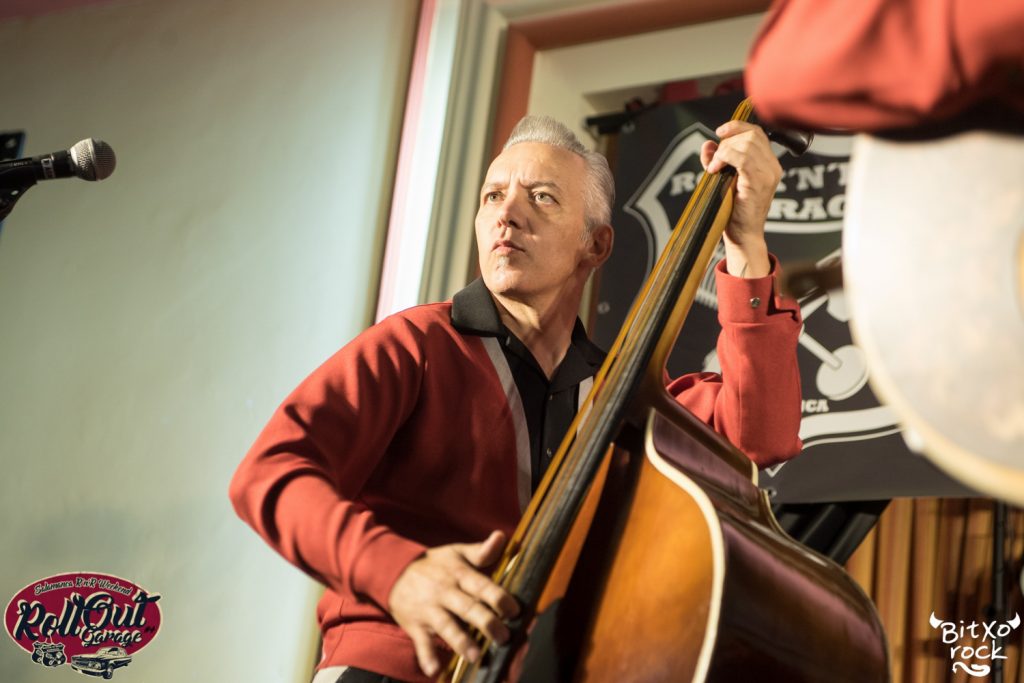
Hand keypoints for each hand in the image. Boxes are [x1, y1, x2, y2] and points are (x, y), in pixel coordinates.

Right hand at [387, 530, 519, 676]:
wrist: (392, 571)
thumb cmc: (433, 564)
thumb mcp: (455, 552)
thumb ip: (481, 551)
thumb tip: (502, 536)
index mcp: (458, 574)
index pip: (480, 585)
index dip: (498, 597)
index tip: (514, 610)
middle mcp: (444, 592)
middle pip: (468, 608)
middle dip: (486, 623)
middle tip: (504, 637)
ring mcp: (429, 610)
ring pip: (446, 627)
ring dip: (461, 642)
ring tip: (476, 656)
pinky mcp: (415, 626)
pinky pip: (421, 643)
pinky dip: (426, 657)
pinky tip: (435, 671)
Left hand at [700, 121, 781, 277]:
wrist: (743, 234)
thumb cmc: (734, 210)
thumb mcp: (724, 178)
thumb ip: (717, 159)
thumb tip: (707, 144)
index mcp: (769, 164)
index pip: (757, 132)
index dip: (738, 127)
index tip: (719, 132)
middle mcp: (773, 167)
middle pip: (752, 134)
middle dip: (728, 141)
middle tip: (715, 160)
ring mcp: (768, 174)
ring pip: (746, 144)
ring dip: (724, 151)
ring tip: (714, 167)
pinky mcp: (758, 182)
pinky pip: (742, 158)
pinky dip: (724, 158)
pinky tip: (715, 170)